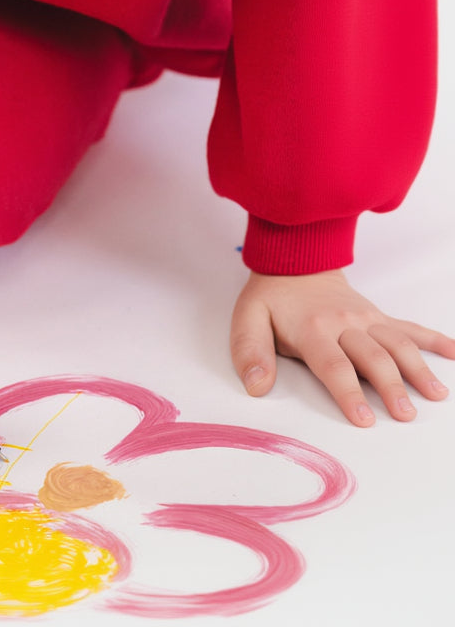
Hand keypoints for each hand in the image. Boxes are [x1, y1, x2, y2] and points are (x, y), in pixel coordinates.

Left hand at [230, 269, 454, 425]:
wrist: (295, 262)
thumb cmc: (271, 298)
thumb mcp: (248, 319)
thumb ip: (250, 352)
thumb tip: (258, 386)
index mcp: (312, 328)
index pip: (333, 364)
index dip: (348, 392)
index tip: (363, 419)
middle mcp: (344, 323)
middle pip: (373, 357)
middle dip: (390, 387)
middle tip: (405, 415)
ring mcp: (366, 318)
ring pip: (398, 343)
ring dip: (418, 369)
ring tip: (437, 395)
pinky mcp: (379, 316)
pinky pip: (409, 327)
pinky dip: (435, 340)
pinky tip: (454, 353)